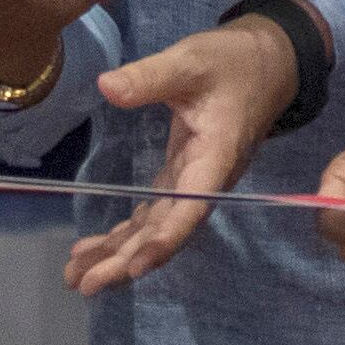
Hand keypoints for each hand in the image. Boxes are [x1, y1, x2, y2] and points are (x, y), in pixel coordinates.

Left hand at [64, 7, 318, 293]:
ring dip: (119, 252)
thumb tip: (106, 87)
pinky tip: (97, 247)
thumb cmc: (234, 61)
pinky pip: (154, 213)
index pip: (190, 208)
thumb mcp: (191, 60)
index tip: (134, 267)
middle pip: (167, 230)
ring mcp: (194, 180)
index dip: (164, 240)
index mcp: (215, 157)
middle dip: (126, 260)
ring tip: (76, 274)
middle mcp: (206, 180)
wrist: (268, 62)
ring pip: (157, 227)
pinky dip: (127, 232)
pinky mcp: (183, 174)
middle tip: (83, 284)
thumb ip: (150, 76)